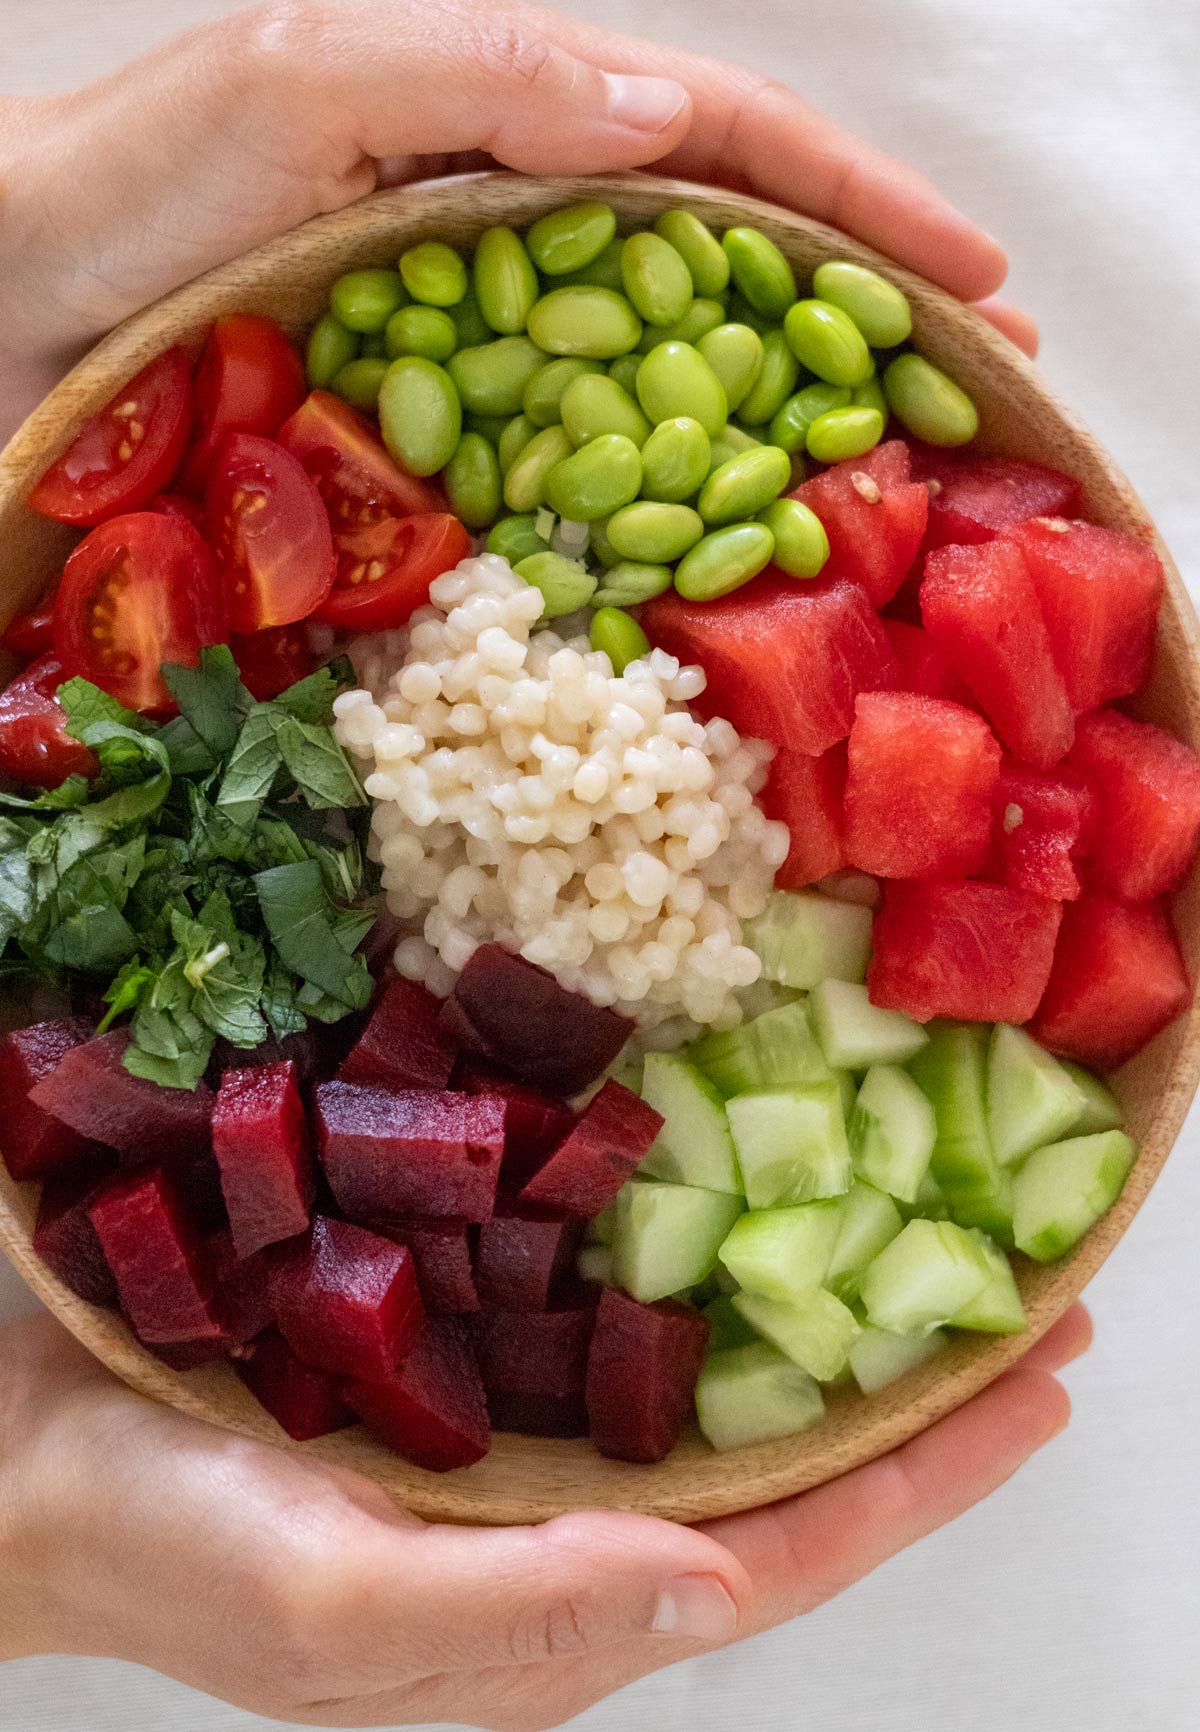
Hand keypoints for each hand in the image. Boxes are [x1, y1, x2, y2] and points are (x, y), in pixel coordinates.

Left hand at [0, 0, 1035, 439]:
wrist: (9, 318)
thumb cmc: (124, 191)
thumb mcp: (293, 83)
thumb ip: (472, 79)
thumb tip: (669, 117)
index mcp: (500, 126)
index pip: (721, 149)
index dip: (857, 211)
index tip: (973, 280)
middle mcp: (510, 238)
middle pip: (726, 266)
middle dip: (863, 315)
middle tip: (983, 384)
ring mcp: (478, 353)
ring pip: (670, 375)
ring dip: (790, 419)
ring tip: (900, 473)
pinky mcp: (435, 449)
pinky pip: (578, 474)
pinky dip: (665, 503)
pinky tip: (728, 545)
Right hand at [0, 1304, 1087, 1725]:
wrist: (36, 1455)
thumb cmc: (172, 1548)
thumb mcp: (336, 1605)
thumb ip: (520, 1609)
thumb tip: (716, 1582)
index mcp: (556, 1606)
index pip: (787, 1544)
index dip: (924, 1471)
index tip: (1039, 1384)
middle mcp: (564, 1518)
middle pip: (779, 1460)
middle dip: (913, 1391)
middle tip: (1034, 1302)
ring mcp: (520, 1432)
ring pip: (712, 1380)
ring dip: (823, 1316)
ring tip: (926, 1242)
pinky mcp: (467, 1350)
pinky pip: (611, 1305)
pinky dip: (694, 1259)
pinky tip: (737, 1190)